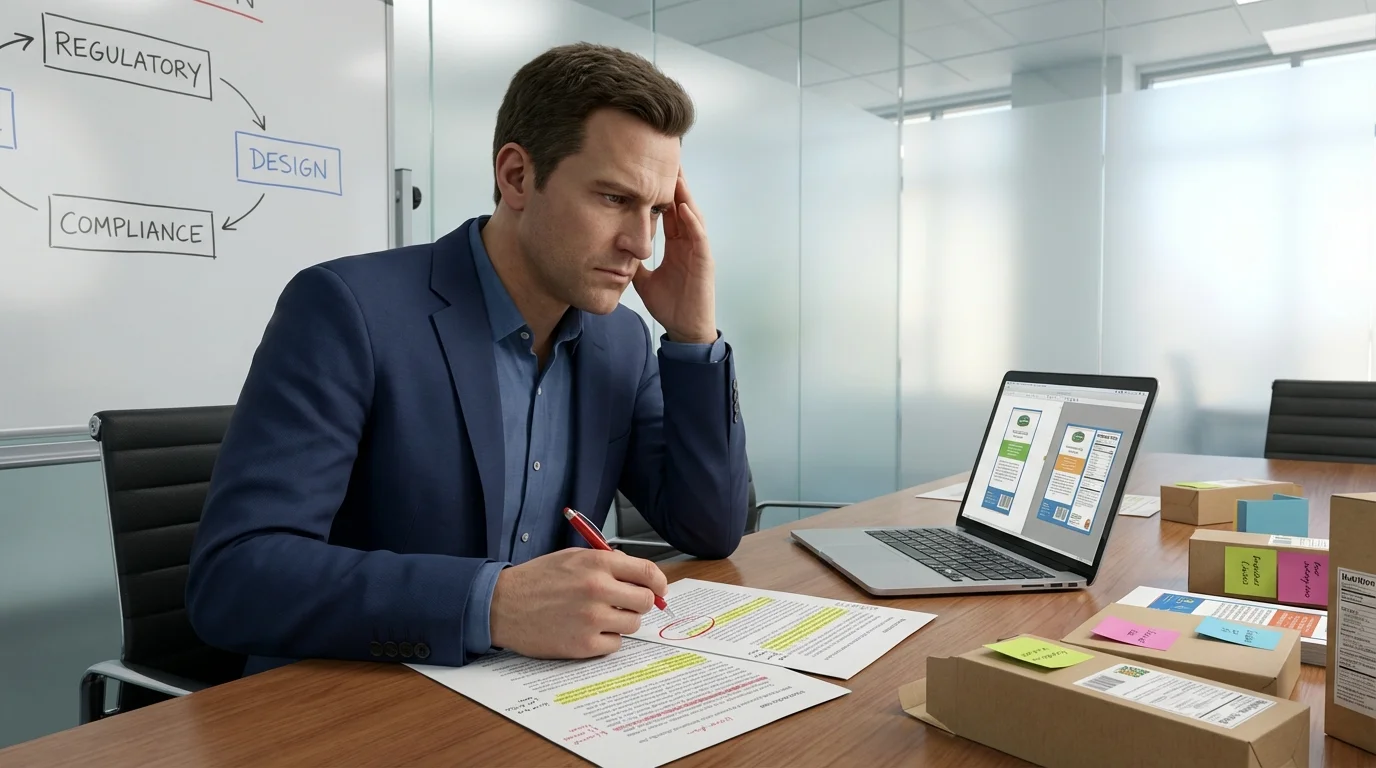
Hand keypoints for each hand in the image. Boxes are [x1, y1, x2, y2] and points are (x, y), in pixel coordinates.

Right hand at [488, 548, 667, 658]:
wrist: (502, 605)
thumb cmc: (536, 580)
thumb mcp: (573, 557)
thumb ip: (608, 563)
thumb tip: (641, 577)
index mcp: (597, 564)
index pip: (648, 572)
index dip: (659, 582)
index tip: (660, 589)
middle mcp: (598, 589)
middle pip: (645, 601)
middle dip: (639, 603)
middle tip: (626, 604)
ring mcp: (591, 619)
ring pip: (632, 624)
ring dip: (622, 621)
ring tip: (600, 616)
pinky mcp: (583, 645)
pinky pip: (615, 644)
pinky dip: (607, 640)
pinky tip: (588, 630)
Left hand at [632, 169, 716, 343]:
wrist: (684, 329)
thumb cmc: (670, 305)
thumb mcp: (643, 279)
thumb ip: (632, 262)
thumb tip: (612, 250)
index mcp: (676, 244)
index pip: (668, 211)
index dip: (659, 191)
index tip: (649, 171)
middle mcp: (689, 243)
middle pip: (681, 206)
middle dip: (674, 184)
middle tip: (664, 158)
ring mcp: (698, 250)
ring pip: (692, 215)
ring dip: (684, 195)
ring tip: (675, 173)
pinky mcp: (705, 262)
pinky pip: (699, 237)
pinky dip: (691, 221)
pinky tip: (682, 207)